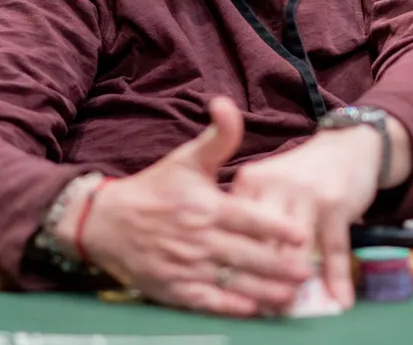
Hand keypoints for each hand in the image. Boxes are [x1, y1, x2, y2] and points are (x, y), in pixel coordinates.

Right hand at [69, 97, 312, 316]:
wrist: (105, 221)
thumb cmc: (154, 188)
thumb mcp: (186, 158)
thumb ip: (217, 137)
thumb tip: (226, 103)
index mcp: (204, 205)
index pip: (248, 218)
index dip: (277, 228)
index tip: (302, 235)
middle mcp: (197, 238)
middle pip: (247, 255)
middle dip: (280, 266)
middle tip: (307, 273)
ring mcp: (185, 266)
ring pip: (232, 281)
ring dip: (264, 291)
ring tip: (290, 296)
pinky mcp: (174, 289)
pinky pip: (207, 302)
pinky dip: (231, 306)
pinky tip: (252, 309)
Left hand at [231, 127, 381, 308]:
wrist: (347, 145)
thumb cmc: (302, 172)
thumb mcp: (270, 182)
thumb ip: (253, 215)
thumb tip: (240, 261)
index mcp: (252, 180)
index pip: (236, 227)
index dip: (234, 259)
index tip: (232, 286)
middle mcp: (275, 186)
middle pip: (263, 240)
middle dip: (261, 277)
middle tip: (260, 306)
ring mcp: (307, 195)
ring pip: (296, 248)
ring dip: (294, 282)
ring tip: (290, 309)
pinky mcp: (335, 204)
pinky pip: (334, 248)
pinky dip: (337, 278)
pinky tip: (340, 300)